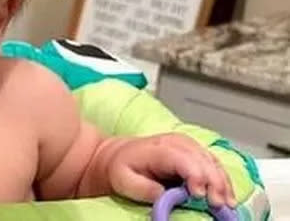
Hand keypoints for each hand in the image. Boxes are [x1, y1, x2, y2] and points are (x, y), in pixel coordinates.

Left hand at [105, 133, 234, 207]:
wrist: (120, 156)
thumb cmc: (122, 168)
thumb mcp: (124, 180)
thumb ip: (145, 189)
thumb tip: (166, 197)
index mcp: (158, 149)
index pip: (183, 159)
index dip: (195, 175)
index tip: (199, 195)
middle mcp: (176, 143)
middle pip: (202, 161)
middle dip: (213, 183)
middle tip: (218, 205)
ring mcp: (188, 146)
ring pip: (212, 162)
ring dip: (222, 183)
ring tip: (227, 204)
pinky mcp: (195, 153)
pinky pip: (214, 165)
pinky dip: (223, 180)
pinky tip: (227, 196)